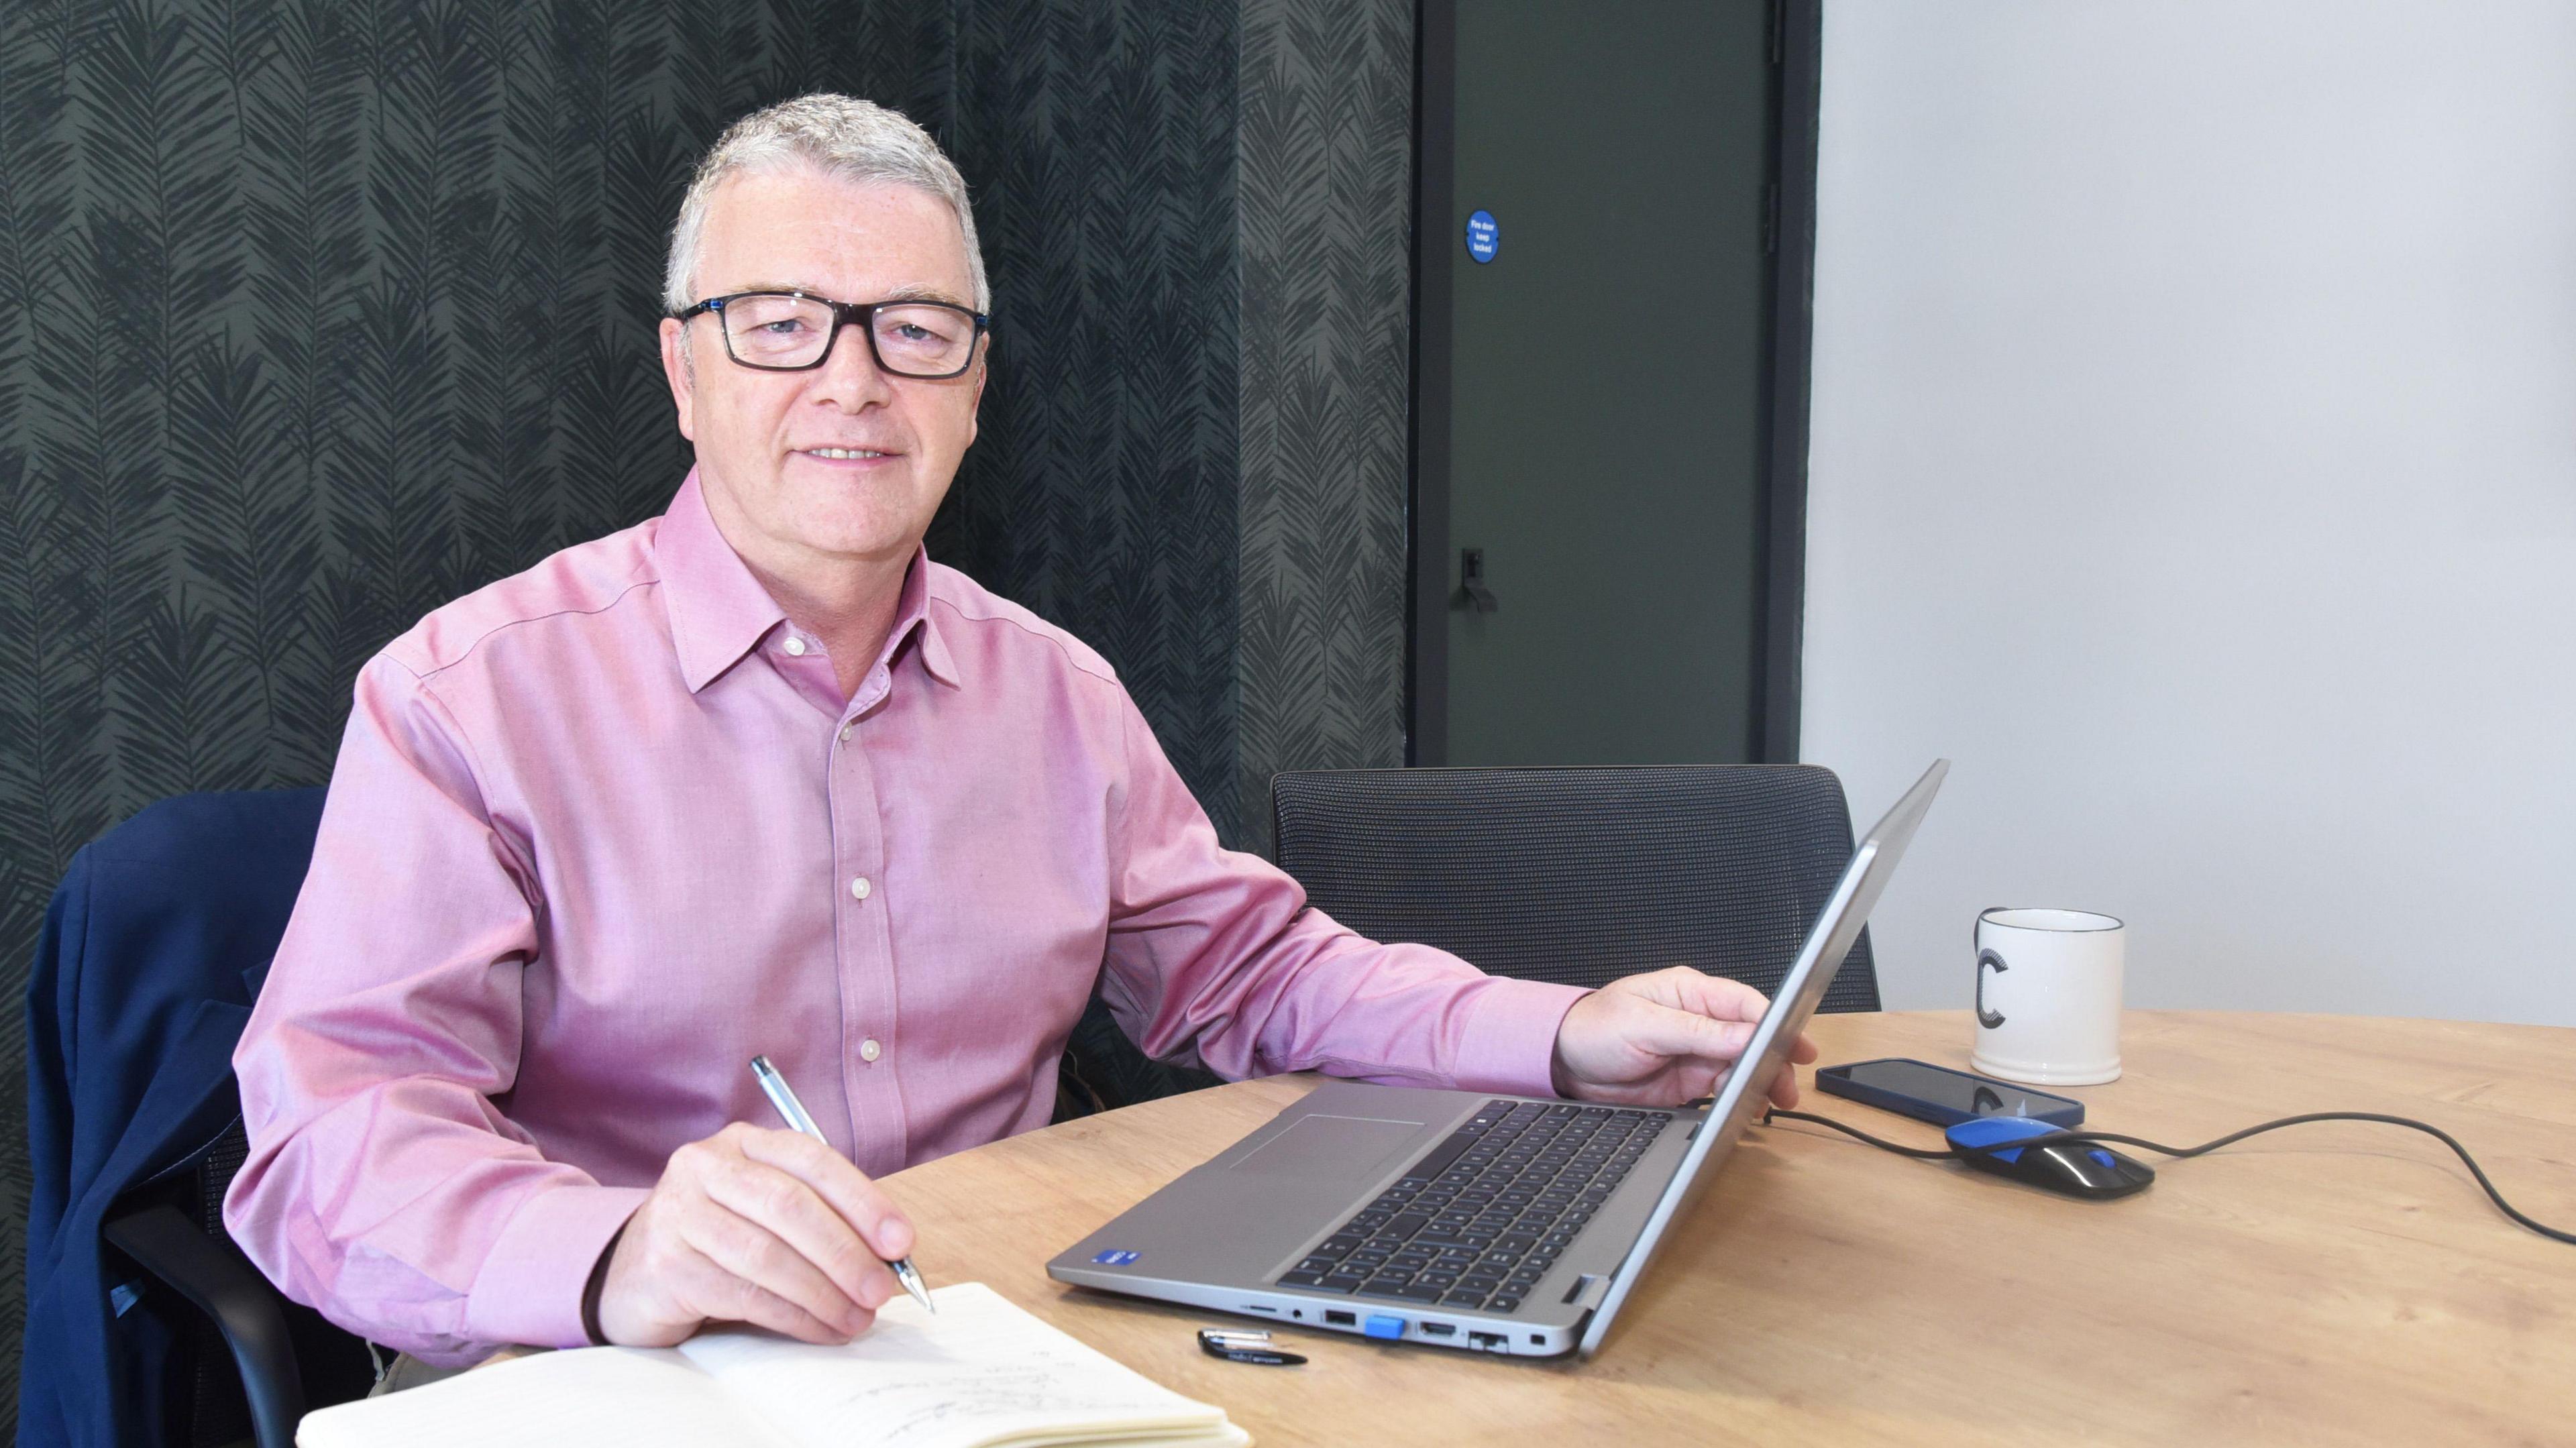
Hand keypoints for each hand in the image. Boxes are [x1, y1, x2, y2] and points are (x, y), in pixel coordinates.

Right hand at [595, 1123, 913, 1347]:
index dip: (863, 1200)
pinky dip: (793, 1317)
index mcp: (743, 1143)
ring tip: (857, 1318)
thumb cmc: (719, 1241)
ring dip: (823, 1293)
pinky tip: (820, 1329)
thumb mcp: (766, 1213)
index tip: (901, 1241)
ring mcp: (678, 1213)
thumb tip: (890, 1258)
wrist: (630, 1274)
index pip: (813, 1160)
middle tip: (882, 1291)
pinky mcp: (665, 1265)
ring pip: (768, 1255)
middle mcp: (705, 1167)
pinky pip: (744, 1295)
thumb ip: (821, 1220)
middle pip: (791, 1206)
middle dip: (846, 1253)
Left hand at [1548, 966, 1818, 1108]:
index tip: (1794, 1042)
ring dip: (1760, 1081)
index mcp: (1690, 993)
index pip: (1744, 1003)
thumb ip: (1697, 1031)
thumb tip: (1746, 1034)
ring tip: (1772, 1100)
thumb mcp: (1644, 1025)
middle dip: (1773, 1058)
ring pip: (1744, 1064)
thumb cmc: (1593, 1029)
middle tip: (1786, 1084)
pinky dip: (1741, 1098)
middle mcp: (1700, 1021)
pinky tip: (1748, 1107)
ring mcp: (1697, 1052)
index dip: (1774, 1021)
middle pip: (1752, 1037)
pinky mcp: (1691, 1082)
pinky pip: (1727, 1088)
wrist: (1564, 1065)